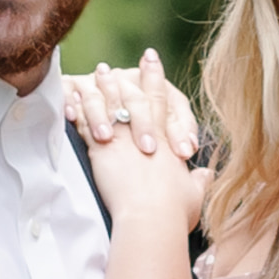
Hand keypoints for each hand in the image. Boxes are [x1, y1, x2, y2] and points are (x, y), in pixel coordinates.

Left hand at [68, 48, 206, 231]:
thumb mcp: (193, 195)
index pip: (161, 102)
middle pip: (132, 97)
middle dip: (124, 78)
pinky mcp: (102, 151)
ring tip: (94, 74)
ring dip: (101, 88)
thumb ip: (199, 181)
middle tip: (115, 66)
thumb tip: (207, 174)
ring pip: (109, 105)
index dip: (155, 78)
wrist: (152, 219)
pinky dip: (79, 110)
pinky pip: (87, 124)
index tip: (151, 59)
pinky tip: (72, 99)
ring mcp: (122, 139)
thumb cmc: (174, 211)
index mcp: (166, 141)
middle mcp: (144, 133)